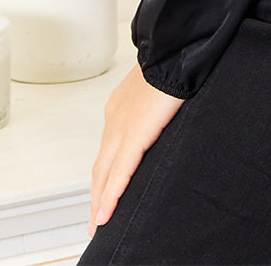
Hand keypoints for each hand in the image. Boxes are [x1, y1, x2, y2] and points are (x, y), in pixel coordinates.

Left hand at [88, 62, 184, 237]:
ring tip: (98, 223)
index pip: (109, 148)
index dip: (105, 172)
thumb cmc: (175, 59)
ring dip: (100, 200)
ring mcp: (121, 126)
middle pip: (101, 166)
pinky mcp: (134, 134)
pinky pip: (119, 172)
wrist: (175, 46)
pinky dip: (111, 195)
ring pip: (104, 173)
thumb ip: (157, 105)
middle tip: (95, 219)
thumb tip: (165, 113)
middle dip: (97, 194)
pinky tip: (106, 213)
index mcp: (122, 106)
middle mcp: (115, 117)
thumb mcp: (161, 86)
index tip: (104, 190)